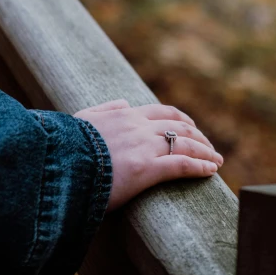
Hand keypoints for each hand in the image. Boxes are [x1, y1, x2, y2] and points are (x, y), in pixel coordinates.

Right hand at [75, 99, 222, 211]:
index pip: (162, 113)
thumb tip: (125, 102)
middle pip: (180, 127)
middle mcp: (139, 126)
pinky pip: (182, 165)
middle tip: (211, 148)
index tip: (193, 127)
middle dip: (199, 137)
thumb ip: (104, 109)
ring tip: (217, 161)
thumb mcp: (82, 119)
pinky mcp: (146, 169)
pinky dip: (200, 166)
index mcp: (125, 115)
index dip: (182, 120)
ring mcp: (144, 147)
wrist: (58, 163)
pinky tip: (211, 171)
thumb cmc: (65, 146)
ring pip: (186, 144)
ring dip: (206, 152)